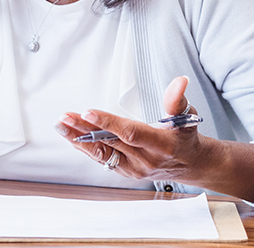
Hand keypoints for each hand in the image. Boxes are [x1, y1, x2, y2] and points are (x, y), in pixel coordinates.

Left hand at [53, 76, 211, 182]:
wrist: (191, 165)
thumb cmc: (186, 138)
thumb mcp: (187, 117)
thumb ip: (178, 100)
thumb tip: (180, 80)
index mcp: (161, 146)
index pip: (131, 133)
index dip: (109, 123)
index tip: (88, 112)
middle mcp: (146, 160)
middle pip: (110, 143)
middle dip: (84, 129)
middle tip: (65, 117)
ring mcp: (134, 169)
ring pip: (102, 153)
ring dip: (79, 139)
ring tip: (61, 125)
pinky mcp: (126, 172)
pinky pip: (103, 159)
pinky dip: (86, 148)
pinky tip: (72, 137)